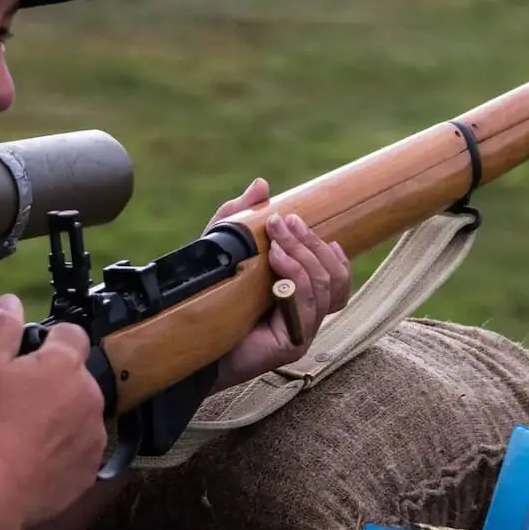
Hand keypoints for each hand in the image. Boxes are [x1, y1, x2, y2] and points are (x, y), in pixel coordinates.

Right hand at [0, 294, 107, 529]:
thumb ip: (0, 327)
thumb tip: (10, 301)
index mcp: (66, 364)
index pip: (72, 334)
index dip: (50, 340)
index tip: (28, 357)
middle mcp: (89, 395)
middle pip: (77, 376)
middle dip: (54, 381)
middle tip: (17, 400)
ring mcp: (93, 434)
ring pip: (80, 413)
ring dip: (61, 416)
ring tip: (23, 433)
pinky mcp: (90, 469)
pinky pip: (79, 450)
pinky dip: (63, 451)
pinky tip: (34, 460)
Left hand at [204, 178, 352, 390]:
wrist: (190, 342)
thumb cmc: (211, 298)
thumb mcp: (225, 249)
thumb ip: (242, 217)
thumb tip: (261, 184)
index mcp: (302, 296)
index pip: (337, 274)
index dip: (328, 249)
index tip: (301, 222)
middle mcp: (308, 315)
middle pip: (334, 276)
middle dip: (310, 242)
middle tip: (285, 221)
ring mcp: (303, 331)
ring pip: (324, 287)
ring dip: (302, 255)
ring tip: (276, 239)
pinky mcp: (292, 345)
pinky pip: (307, 306)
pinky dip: (295, 277)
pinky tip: (275, 261)